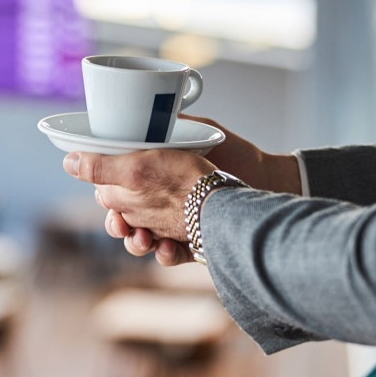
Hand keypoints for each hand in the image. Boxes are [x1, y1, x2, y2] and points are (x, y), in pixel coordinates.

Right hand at [93, 117, 300, 264]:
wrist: (268, 181)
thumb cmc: (233, 152)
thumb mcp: (197, 131)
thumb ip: (164, 126)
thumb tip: (126, 120)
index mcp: (154, 175)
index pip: (117, 188)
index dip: (107, 195)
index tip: (106, 198)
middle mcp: (160, 200)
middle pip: (123, 219)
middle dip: (117, 225)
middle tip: (121, 224)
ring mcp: (175, 224)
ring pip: (141, 241)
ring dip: (136, 244)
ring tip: (144, 240)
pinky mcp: (192, 243)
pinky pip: (169, 256)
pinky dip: (164, 256)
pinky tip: (167, 249)